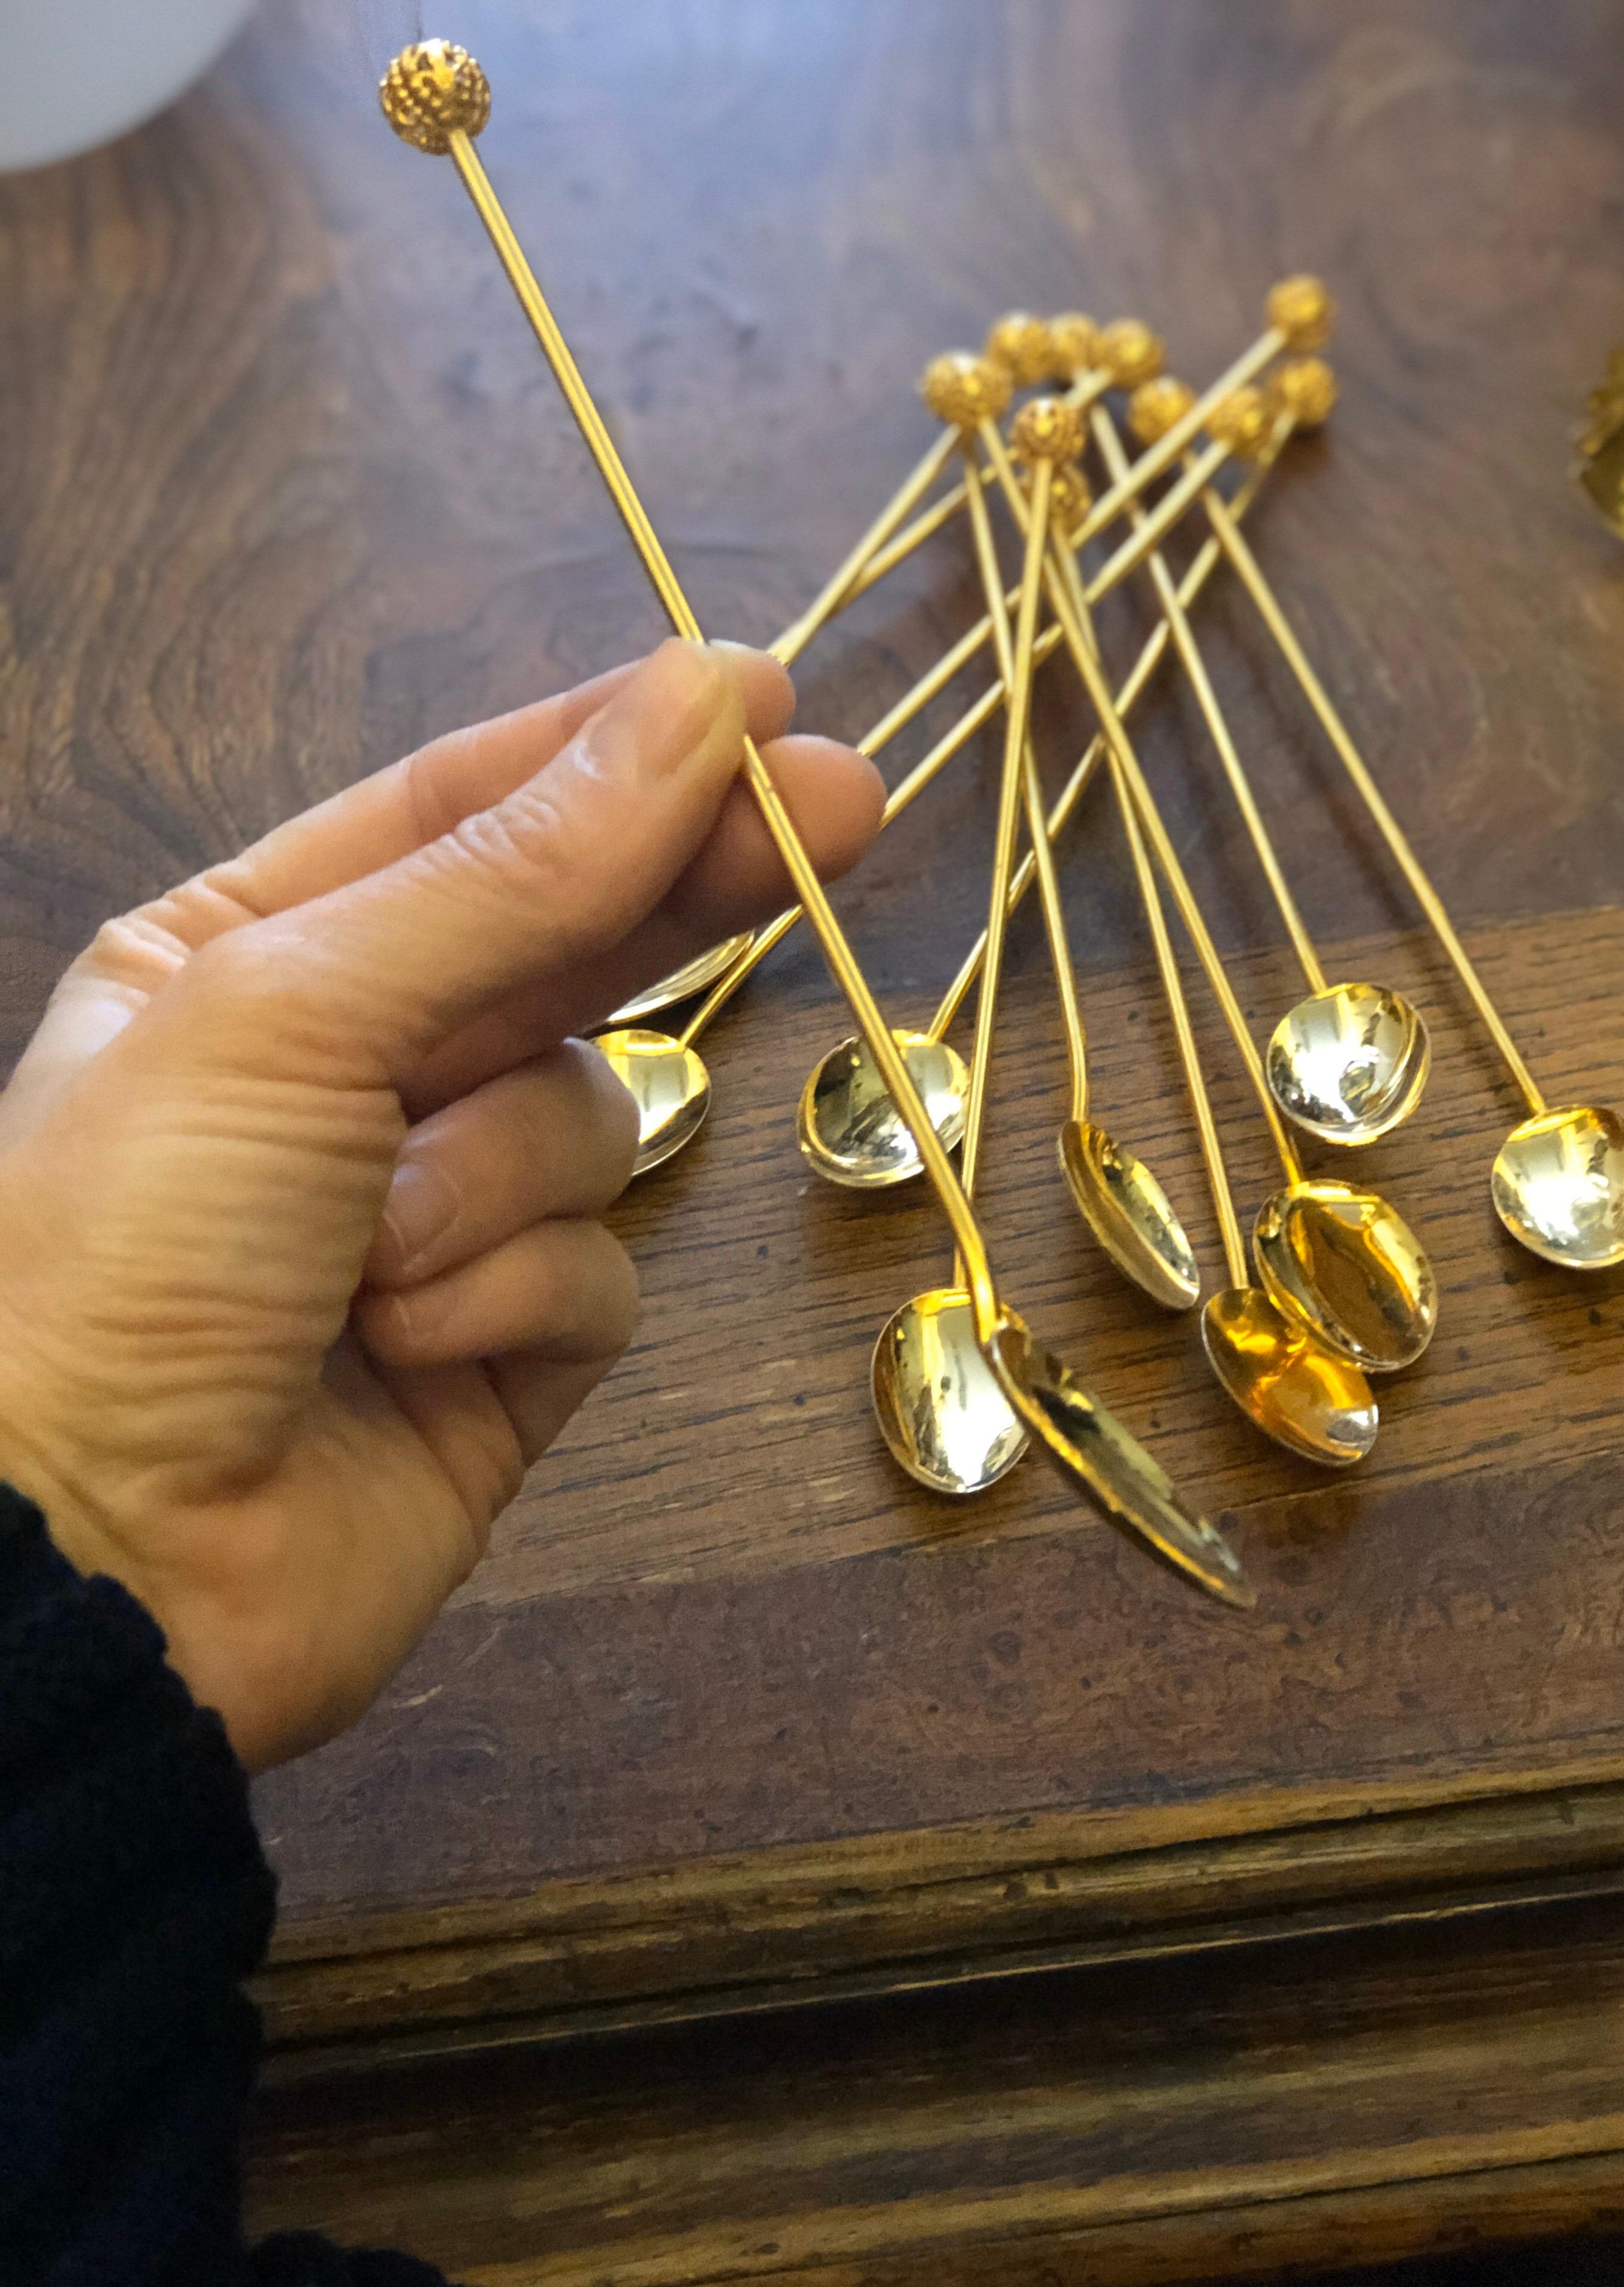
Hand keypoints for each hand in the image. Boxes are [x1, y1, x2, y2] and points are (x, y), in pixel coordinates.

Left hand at [0, 641, 880, 1771]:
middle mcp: (354, 1069)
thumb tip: (694, 708)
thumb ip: (515, 872)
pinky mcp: (509, 1346)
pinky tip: (411, 1347)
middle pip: (571, 943)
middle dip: (685, 882)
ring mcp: (440, 1213)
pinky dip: (516, 1298)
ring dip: (499, 1177)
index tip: (762, 698)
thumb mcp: (295, 1009)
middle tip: (845, 800)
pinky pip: (596, 1269)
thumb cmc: (127, 1251)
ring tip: (378, 1254)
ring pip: (591, 1118)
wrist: (88, 1561)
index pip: (467, 811)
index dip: (618, 750)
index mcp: (254, 952)